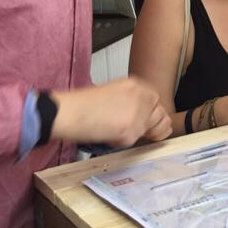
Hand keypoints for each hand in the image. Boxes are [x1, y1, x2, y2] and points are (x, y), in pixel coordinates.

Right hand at [51, 77, 169, 147]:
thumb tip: (140, 115)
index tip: (147, 122)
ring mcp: (139, 114)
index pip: (156, 102)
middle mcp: (142, 96)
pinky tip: (106, 135)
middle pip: (160, 116)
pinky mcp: (131, 130)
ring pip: (150, 129)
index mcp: (137, 84)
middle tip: (131, 131)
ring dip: (137, 134)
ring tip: (116, 132)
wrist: (68, 111)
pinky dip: (120, 142)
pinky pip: (132, 141)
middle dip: (150, 126)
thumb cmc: (82, 104)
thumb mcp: (113, 92)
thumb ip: (130, 100)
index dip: (152, 115)